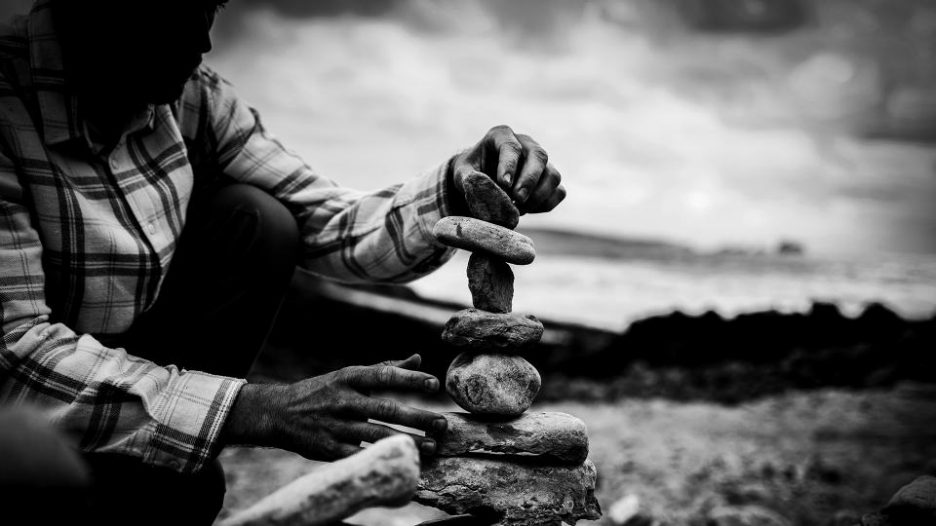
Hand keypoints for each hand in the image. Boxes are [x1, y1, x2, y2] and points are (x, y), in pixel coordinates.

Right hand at [222, 354, 446, 460]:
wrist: (279, 413)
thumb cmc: (323, 391)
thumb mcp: (349, 375)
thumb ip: (385, 368)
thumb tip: (418, 358)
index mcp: (349, 377)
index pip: (384, 375)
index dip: (410, 379)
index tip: (433, 384)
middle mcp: (343, 400)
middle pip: (385, 408)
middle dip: (416, 417)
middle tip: (442, 424)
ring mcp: (336, 426)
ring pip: (376, 435)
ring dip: (406, 442)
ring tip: (430, 447)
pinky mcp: (329, 450)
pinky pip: (360, 457)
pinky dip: (381, 460)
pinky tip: (403, 463)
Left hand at [450, 125, 565, 220]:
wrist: (482, 181)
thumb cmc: (471, 173)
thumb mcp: (462, 173)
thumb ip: (468, 178)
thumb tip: (479, 187)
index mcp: (502, 136)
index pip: (511, 146)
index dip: (509, 165)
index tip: (504, 184)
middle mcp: (526, 144)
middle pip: (539, 156)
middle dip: (529, 180)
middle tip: (517, 200)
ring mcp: (540, 162)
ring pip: (553, 175)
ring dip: (539, 196)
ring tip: (518, 209)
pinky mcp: (549, 180)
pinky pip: (559, 192)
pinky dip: (546, 204)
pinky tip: (527, 210)